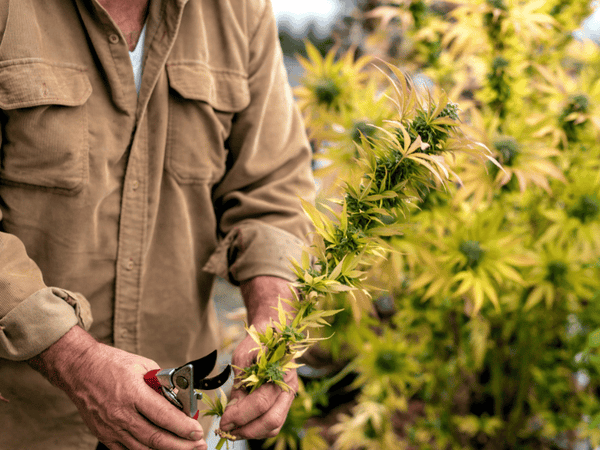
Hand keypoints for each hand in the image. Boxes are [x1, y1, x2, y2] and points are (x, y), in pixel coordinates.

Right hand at [28, 326, 205, 449]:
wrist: (79, 369)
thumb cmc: (112, 364)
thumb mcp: (143, 365)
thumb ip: (162, 383)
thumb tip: (180, 398)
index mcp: (133, 393)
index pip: (163, 415)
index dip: (183, 426)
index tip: (198, 430)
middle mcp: (122, 414)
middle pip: (156, 438)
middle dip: (182, 445)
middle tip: (199, 444)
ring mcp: (111, 428)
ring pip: (143, 449)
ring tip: (185, 449)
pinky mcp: (104, 435)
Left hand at [218, 331, 297, 438]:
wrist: (272, 334)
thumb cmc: (256, 344)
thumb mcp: (242, 357)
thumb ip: (239, 383)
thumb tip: (232, 410)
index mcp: (280, 372)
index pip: (261, 402)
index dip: (240, 415)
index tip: (223, 421)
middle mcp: (288, 387)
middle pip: (271, 420)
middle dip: (246, 429)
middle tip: (226, 429)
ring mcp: (288, 397)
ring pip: (274, 426)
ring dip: (252, 433)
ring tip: (233, 430)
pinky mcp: (284, 403)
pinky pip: (274, 424)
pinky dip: (258, 430)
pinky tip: (243, 425)